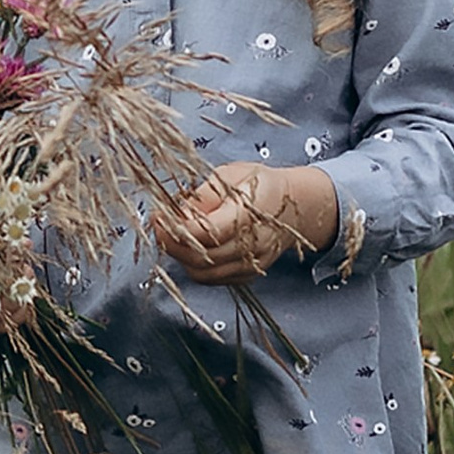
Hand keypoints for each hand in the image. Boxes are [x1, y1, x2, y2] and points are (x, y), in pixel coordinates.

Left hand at [152, 162, 337, 282]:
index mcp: (250, 214)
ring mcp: (252, 263)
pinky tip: (191, 247)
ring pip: (204, 273)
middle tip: (158, 226)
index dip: (176, 228)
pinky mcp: (248, 274)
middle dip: (173, 244)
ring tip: (173, 236)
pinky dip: (196, 267)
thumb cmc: (259, 185)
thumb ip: (203, 195)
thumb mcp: (231, 175)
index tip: (157, 216)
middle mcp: (253, 244)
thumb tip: (175, 211)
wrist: (296, 206)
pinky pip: (214, 279)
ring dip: (181, 258)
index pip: (207, 232)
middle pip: (202, 257)